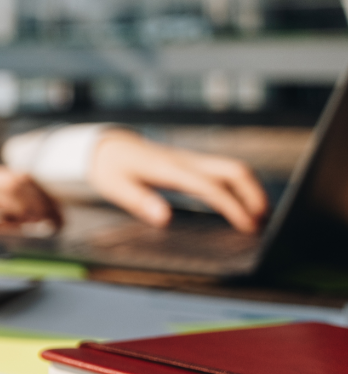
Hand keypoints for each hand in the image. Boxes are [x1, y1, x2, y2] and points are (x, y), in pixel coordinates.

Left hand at [88, 129, 267, 231]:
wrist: (109, 147)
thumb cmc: (111, 168)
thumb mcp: (116, 188)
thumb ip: (140, 202)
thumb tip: (163, 219)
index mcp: (171, 170)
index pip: (211, 187)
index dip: (233, 207)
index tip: (246, 226)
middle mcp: (187, 161)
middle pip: (234, 170)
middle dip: (254, 194)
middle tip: (263, 221)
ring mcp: (193, 160)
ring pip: (233, 168)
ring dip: (252, 189)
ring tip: (261, 215)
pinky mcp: (193, 163)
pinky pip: (224, 171)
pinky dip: (240, 185)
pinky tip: (244, 203)